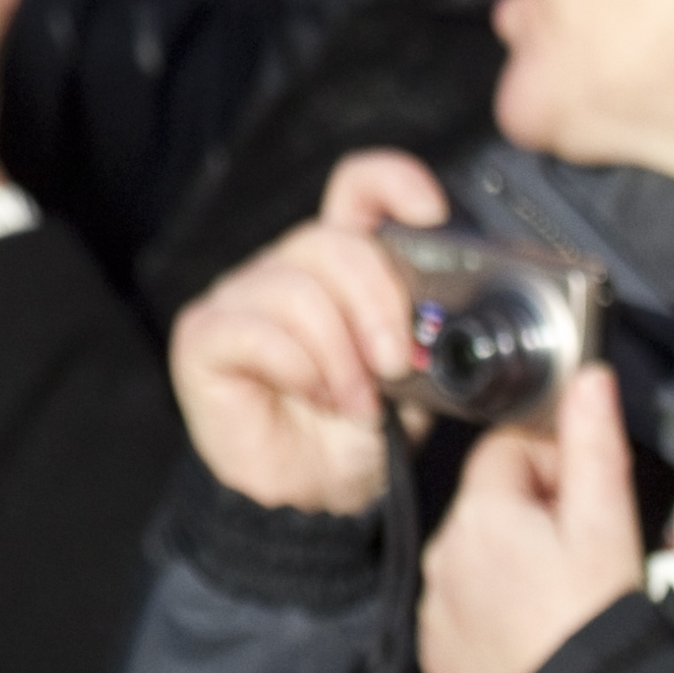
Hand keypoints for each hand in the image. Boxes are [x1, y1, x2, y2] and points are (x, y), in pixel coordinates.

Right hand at [170, 151, 451, 513]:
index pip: (357, 190)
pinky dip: (299, 368)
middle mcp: (291, 268)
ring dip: (340, 355)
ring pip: (297, 288)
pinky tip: (315, 395)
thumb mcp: (421, 374)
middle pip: (334, 242)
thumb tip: (468, 310)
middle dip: (378, 307)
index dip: (391, 183)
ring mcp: (243, 295)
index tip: (430, 210)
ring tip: (355, 400)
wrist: (324, 489)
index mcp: (346, 267)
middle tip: (394, 366)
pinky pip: (256, 329)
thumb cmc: (368, 431)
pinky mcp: (206, 333)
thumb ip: (429, 329)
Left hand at [420, 365, 643, 672]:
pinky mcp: (434, 651)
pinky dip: (491, 613)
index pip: (509, 452)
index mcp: (482, 511)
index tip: (588, 504)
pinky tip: (531, 634)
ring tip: (559, 602)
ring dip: (511, 564)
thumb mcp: (607, 524)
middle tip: (582, 558)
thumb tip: (589, 376)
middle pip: (489, 505)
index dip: (556, 468)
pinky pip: (461, 610)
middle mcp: (443, 551)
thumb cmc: (597, 615)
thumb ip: (593, 446)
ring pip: (474, 557)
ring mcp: (433, 605)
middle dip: (533, 517)